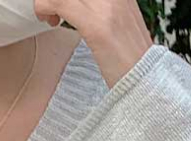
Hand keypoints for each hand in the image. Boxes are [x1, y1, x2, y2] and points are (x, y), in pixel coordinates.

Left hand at [34, 0, 151, 87]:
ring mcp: (106, 5)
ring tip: (48, 16)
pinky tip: (48, 20)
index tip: (60, 4)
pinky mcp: (96, 25)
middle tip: (51, 8)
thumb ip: (103, 6)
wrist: (146, 81)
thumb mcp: (121, 20)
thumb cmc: (130, 59)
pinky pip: (60, 2)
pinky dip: (45, 6)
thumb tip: (80, 4)